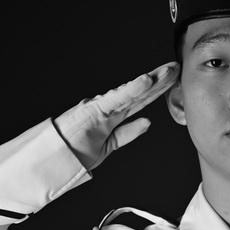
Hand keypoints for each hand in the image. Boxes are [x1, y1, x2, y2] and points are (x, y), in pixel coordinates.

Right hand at [53, 61, 179, 171]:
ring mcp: (101, 107)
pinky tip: (146, 81)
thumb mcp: (109, 146)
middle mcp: (108, 108)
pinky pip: (116, 99)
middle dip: (159, 81)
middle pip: (139, 93)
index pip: (139, 100)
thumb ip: (127, 133)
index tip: (172, 80)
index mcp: (112, 116)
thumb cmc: (75, 154)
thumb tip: (147, 122)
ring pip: (131, 92)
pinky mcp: (93, 110)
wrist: (53, 162)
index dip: (156, 90)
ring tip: (168, 71)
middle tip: (176, 67)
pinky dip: (131, 89)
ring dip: (150, 81)